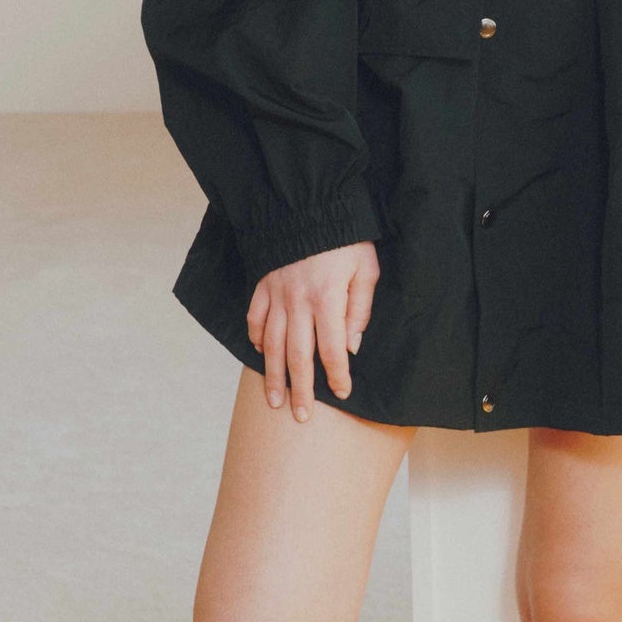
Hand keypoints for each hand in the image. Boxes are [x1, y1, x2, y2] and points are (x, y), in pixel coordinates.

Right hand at [246, 242, 377, 420]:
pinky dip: (257, 338)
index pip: (333, 348)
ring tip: (275, 400)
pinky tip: (262, 354)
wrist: (309, 205)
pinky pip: (255, 318)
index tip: (342, 393)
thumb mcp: (366, 269)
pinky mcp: (263, 285)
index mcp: (327, 298)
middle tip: (300, 416)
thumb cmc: (346, 239)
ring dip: (274, 375)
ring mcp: (276, 294)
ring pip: (273, 344)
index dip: (337, 374)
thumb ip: (360, 309)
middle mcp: (298, 302)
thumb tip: (351, 346)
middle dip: (300, 389)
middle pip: (298, 355)